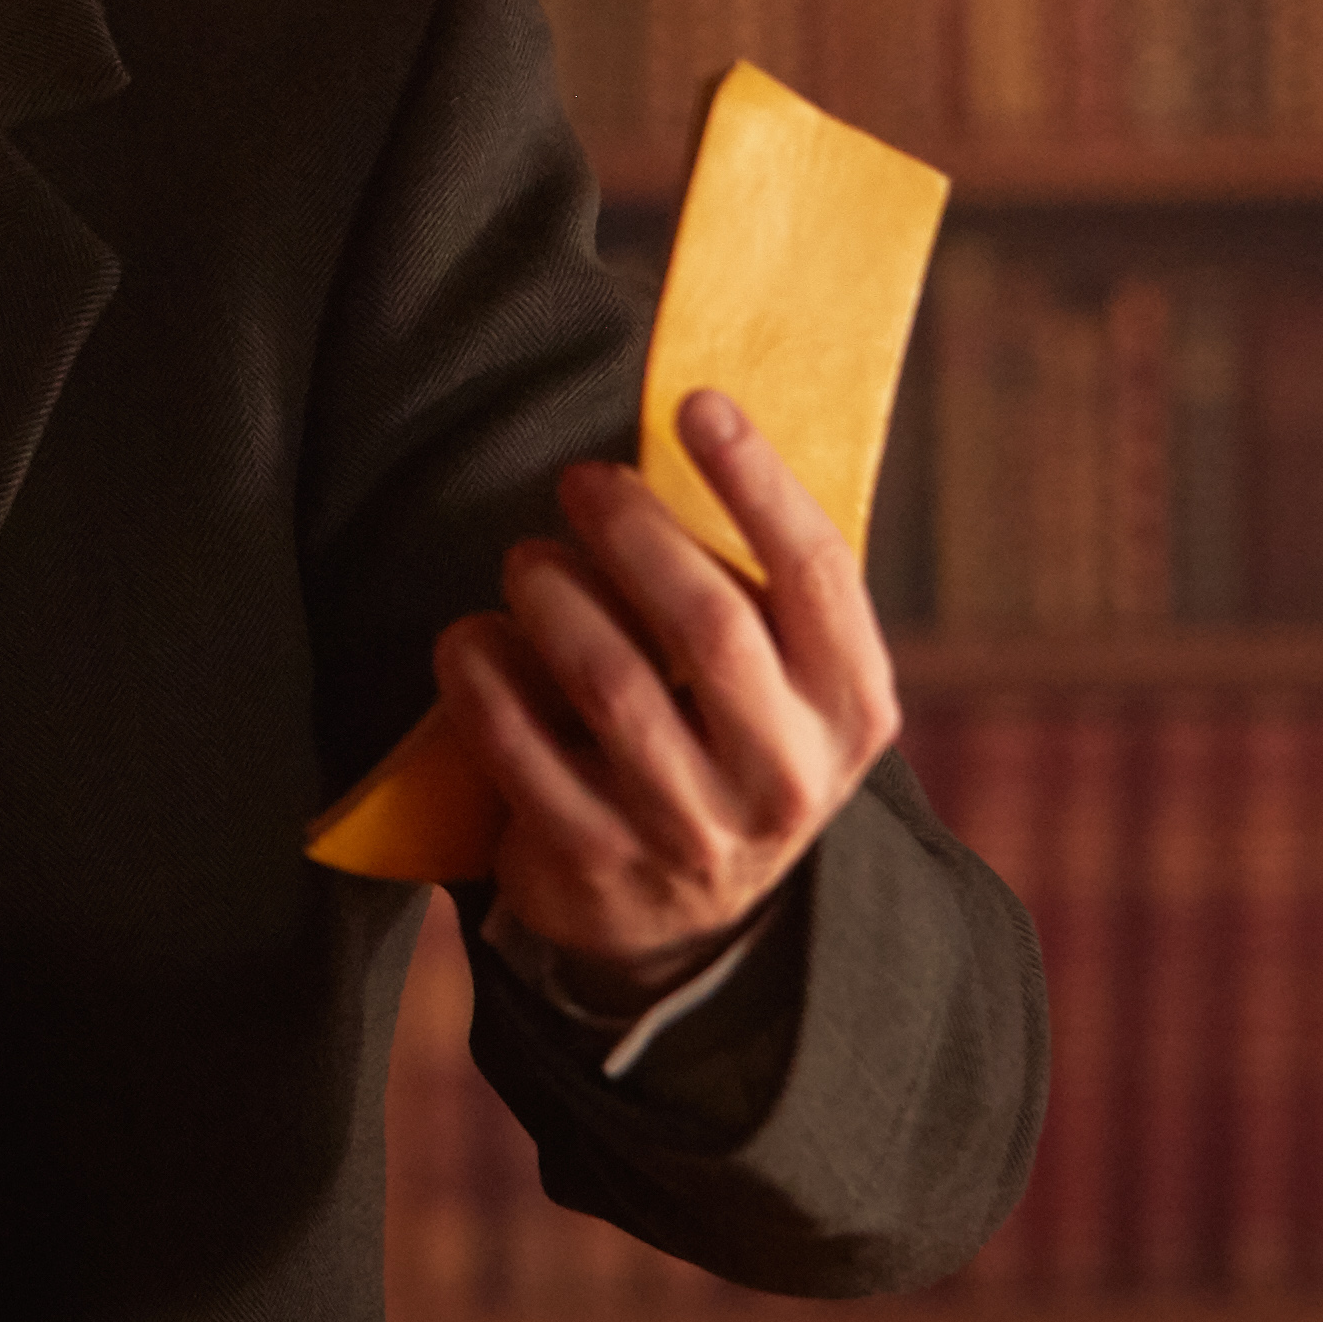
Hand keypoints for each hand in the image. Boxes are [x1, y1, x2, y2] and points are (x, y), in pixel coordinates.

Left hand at [431, 391, 904, 1013]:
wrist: (688, 918)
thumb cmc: (728, 742)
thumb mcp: (784, 682)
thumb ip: (760, 584)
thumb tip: (693, 426)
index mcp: (851, 709)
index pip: (818, 574)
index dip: (757, 479)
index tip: (697, 403)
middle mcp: (786, 777)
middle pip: (709, 624)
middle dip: (633, 533)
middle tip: (581, 481)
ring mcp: (691, 830)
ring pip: (609, 683)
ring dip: (552, 597)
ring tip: (525, 560)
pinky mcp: (597, 861)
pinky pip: (520, 748)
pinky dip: (484, 677)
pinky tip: (471, 637)